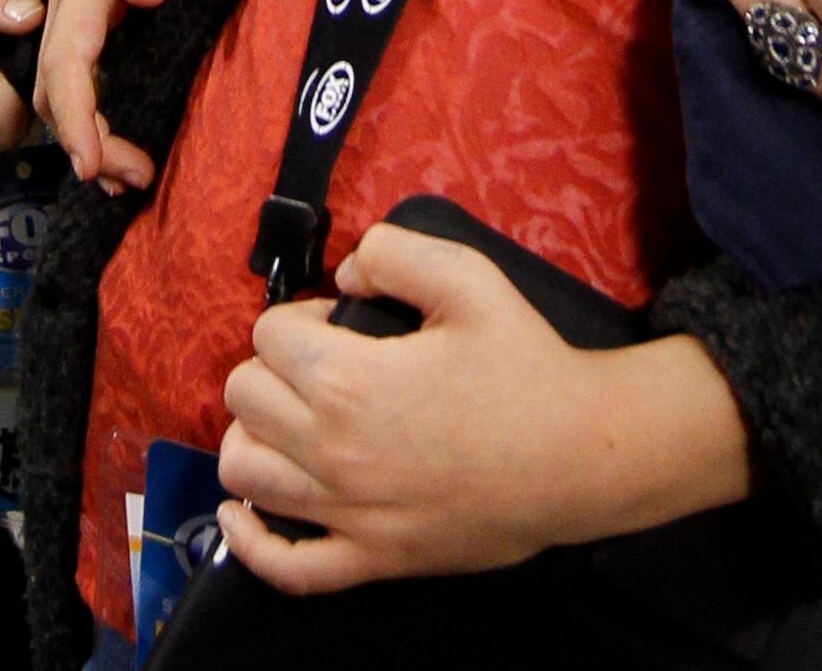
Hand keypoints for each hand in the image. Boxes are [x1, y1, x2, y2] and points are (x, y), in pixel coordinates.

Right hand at [36, 0, 208, 190]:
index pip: (66, 55)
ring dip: (87, 129)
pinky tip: (114, 129)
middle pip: (55, 81)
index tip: (92, 163)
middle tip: (132, 181)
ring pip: (61, 77)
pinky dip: (90, 105)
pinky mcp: (89, 0)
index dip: (75, 114)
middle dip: (85, 140)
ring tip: (127, 173)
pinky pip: (76, 62)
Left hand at [216, 225, 750, 594]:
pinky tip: (245, 514)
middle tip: (322, 366)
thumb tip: (342, 277)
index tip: (335, 324)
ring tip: (294, 421)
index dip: (298, 318)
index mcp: (350, 381)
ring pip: (246, 473)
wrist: (576, 456)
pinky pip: (285, 568)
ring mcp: (349, 514)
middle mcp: (334, 452)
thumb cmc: (523, 365)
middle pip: (245, 398)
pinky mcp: (371, 560)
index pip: (268, 336)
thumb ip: (393, 253)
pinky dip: (251, 542)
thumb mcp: (469, 276)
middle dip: (273, 369)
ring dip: (256, 437)